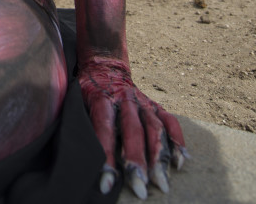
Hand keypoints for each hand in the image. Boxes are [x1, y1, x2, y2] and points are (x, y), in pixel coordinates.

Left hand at [79, 57, 187, 198]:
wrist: (105, 67)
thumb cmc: (87, 91)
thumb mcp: (76, 100)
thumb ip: (79, 121)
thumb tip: (74, 152)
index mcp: (101, 99)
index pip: (104, 130)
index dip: (106, 157)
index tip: (106, 183)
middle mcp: (125, 100)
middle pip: (133, 132)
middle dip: (137, 162)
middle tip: (140, 188)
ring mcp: (143, 102)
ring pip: (155, 129)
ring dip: (159, 158)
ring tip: (162, 183)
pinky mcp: (155, 105)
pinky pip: (170, 122)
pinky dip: (177, 141)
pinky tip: (181, 162)